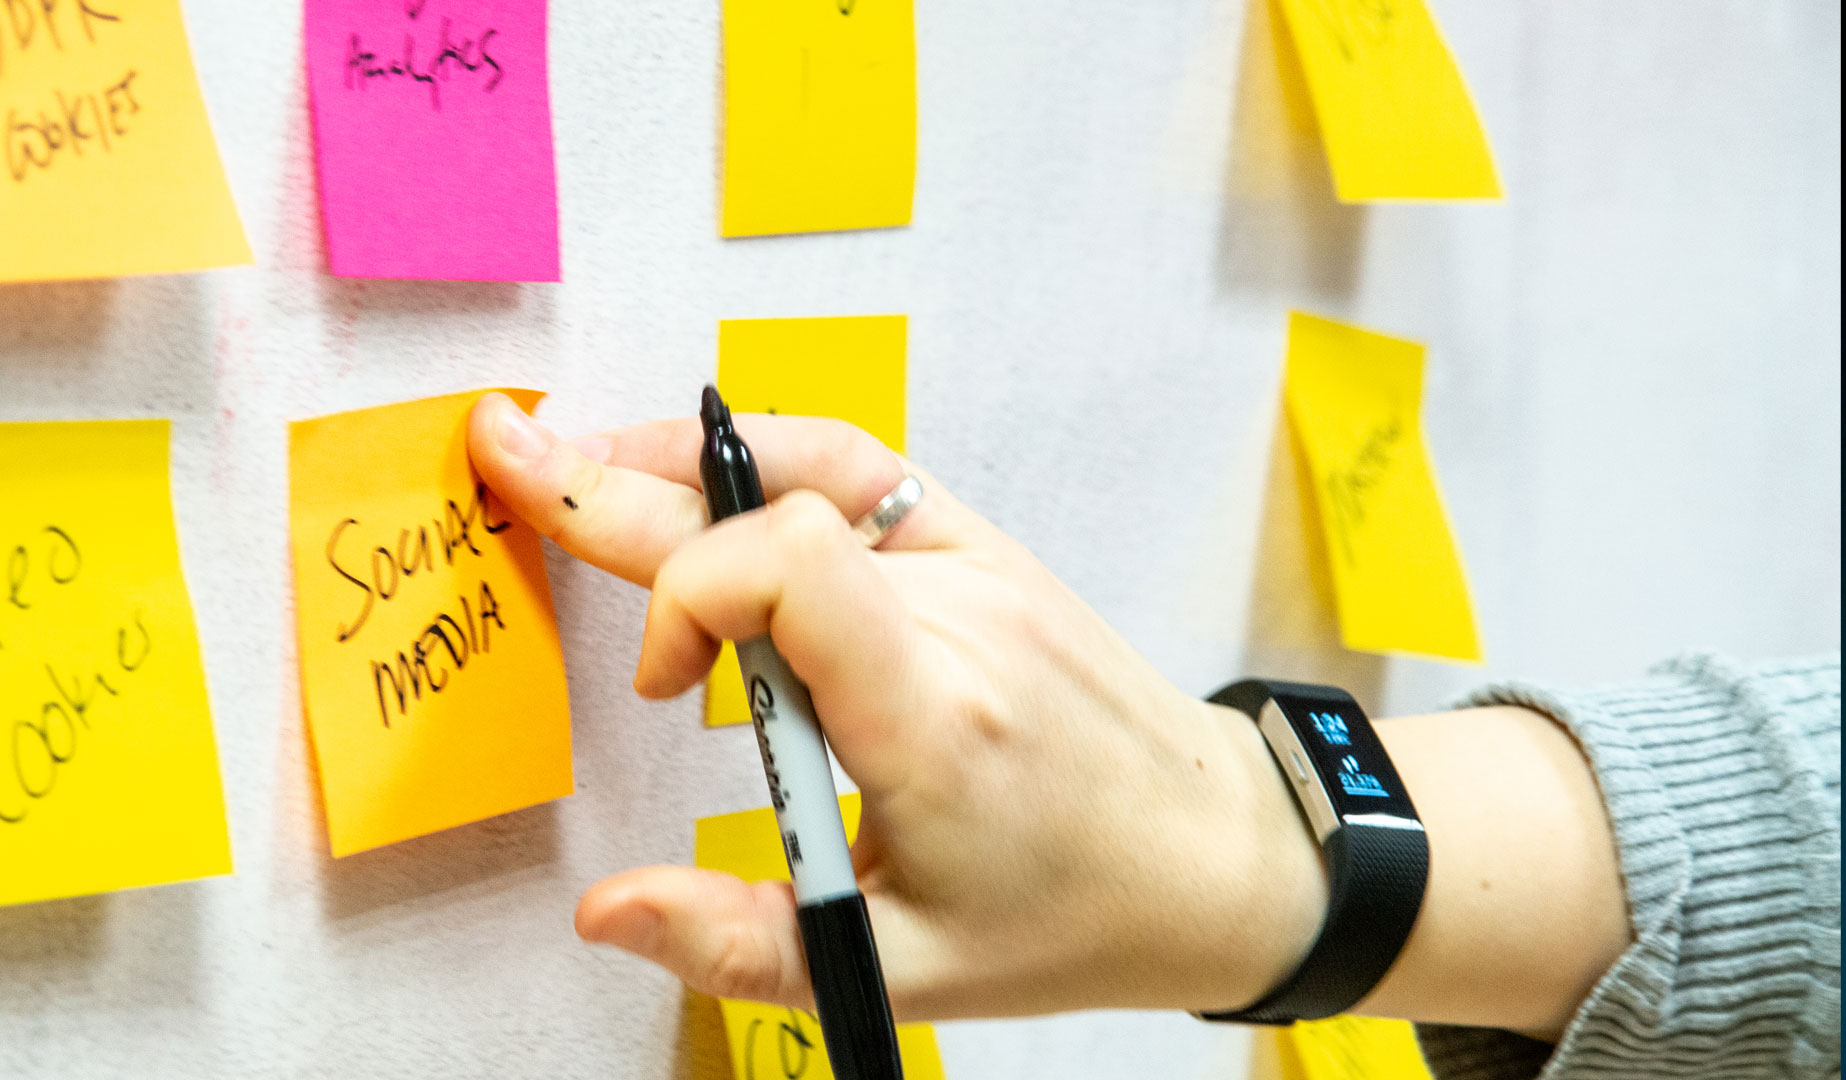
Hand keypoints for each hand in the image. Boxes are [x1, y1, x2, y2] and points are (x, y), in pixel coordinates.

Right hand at [467, 392, 1327, 1019]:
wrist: (1215, 854)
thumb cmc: (1074, 915)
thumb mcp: (903, 965)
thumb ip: (743, 944)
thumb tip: (606, 910)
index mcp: (937, 715)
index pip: (792, 566)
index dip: (688, 596)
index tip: (663, 686)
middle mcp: (963, 616)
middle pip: (776, 505)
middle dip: (622, 484)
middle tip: (509, 448)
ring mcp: (983, 568)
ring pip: (819, 465)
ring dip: (694, 459)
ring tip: (593, 463)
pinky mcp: (991, 551)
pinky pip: (872, 470)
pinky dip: (778, 461)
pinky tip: (716, 472)